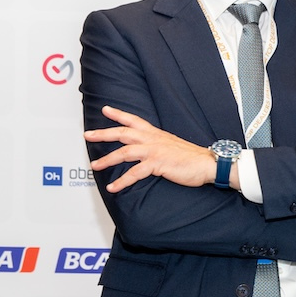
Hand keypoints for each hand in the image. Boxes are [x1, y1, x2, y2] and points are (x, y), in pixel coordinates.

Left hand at [85, 105, 214, 192]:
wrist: (207, 163)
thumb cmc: (192, 157)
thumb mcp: (173, 145)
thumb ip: (159, 145)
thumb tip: (149, 151)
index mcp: (156, 134)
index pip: (134, 120)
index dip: (119, 114)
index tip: (105, 109)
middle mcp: (153, 139)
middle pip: (123, 133)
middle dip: (103, 134)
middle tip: (88, 135)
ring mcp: (154, 151)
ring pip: (124, 152)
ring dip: (107, 160)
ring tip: (95, 166)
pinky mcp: (157, 164)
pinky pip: (134, 173)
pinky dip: (122, 181)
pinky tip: (114, 187)